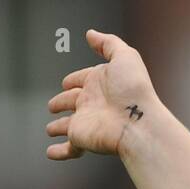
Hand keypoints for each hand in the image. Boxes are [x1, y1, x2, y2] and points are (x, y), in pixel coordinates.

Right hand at [45, 29, 157, 159]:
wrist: (138, 121)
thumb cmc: (135, 91)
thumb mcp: (124, 56)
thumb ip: (108, 43)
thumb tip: (91, 34)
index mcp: (100, 84)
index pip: (82, 79)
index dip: (74, 79)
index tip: (66, 82)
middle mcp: (93, 103)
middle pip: (73, 101)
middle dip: (62, 102)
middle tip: (53, 105)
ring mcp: (87, 121)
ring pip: (68, 125)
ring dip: (58, 127)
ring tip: (51, 129)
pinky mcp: (83, 138)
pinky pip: (69, 148)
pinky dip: (59, 151)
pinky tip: (51, 153)